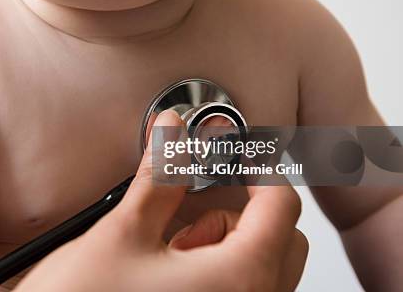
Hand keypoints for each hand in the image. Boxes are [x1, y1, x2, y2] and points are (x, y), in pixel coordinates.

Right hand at [15, 110, 308, 291]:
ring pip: (263, 269)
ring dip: (229, 244)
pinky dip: (218, 271)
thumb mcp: (122, 234)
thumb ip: (159, 176)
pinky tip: (169, 271)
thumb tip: (172, 129)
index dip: (258, 168)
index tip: (232, 155)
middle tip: (196, 199)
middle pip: (283, 239)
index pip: (282, 204)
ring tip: (171, 244)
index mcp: (239, 279)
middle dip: (245, 210)